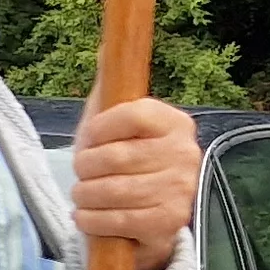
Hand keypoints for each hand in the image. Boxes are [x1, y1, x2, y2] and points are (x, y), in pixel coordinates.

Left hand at [70, 97, 200, 266]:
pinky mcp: (171, 221)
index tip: (88, 138)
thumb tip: (104, 47)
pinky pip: (119, 220)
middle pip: (116, 157)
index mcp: (174, 122)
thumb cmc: (122, 158)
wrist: (143, 213)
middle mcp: (186, 153)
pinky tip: (87, 214)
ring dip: (86, 195)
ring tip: (83, 194)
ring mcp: (182, 189)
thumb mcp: (113, 118)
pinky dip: (93, 220)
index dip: (98, 128)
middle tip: (83, 172)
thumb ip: (111, 83)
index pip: (132, 114)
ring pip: (114, 190)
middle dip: (85, 167)